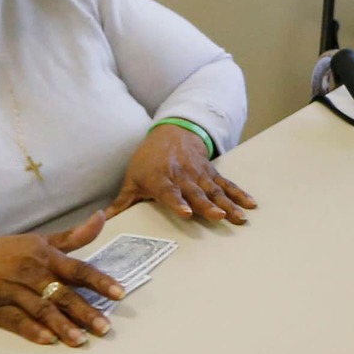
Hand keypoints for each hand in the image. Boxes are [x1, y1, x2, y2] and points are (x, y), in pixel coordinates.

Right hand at [0, 212, 125, 345]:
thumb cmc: (4, 251)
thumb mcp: (38, 240)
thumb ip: (73, 236)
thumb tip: (101, 218)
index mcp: (44, 256)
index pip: (78, 269)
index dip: (99, 281)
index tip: (120, 293)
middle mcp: (31, 273)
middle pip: (62, 293)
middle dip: (85, 311)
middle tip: (105, 327)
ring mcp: (12, 291)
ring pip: (41, 309)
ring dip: (62, 325)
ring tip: (81, 340)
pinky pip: (16, 320)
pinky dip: (31, 329)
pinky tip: (48, 340)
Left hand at [105, 124, 256, 224]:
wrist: (172, 132)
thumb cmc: (148, 160)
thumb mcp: (132, 179)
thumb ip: (122, 203)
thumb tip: (102, 222)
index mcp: (161, 180)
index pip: (170, 193)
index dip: (178, 203)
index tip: (187, 213)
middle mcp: (182, 177)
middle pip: (197, 193)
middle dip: (208, 205)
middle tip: (220, 217)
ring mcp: (199, 175)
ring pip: (215, 191)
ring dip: (228, 204)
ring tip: (239, 217)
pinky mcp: (212, 173)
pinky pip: (227, 184)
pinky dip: (239, 194)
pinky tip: (250, 204)